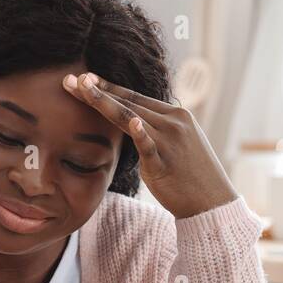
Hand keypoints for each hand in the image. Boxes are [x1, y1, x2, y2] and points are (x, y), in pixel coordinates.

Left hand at [62, 72, 237, 219]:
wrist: (211, 203)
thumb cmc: (189, 177)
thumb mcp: (172, 146)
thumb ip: (153, 133)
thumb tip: (133, 126)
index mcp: (175, 116)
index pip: (135, 98)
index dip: (108, 88)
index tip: (85, 79)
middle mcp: (173, 122)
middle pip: (128, 103)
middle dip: (98, 90)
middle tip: (71, 79)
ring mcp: (170, 140)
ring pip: (131, 117)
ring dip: (105, 102)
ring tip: (83, 90)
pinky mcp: (166, 162)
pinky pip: (150, 145)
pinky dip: (141, 132)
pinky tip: (131, 121)